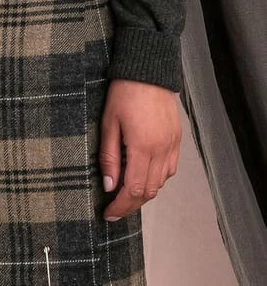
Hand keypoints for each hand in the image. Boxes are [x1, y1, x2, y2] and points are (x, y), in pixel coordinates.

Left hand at [99, 78, 180, 220]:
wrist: (148, 72)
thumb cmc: (123, 94)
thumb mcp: (108, 125)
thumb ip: (108, 158)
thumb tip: (109, 186)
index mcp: (142, 147)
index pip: (133, 190)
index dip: (121, 207)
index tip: (108, 214)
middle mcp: (161, 150)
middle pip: (148, 191)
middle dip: (130, 205)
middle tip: (114, 210)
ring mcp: (172, 145)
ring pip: (160, 183)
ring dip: (143, 194)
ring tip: (125, 196)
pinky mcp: (177, 140)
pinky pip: (169, 170)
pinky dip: (156, 180)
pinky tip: (142, 178)